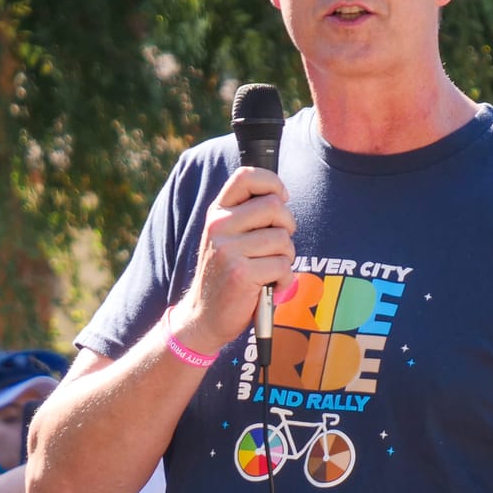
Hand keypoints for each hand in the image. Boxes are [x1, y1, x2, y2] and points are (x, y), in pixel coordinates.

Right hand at [174, 168, 295, 351]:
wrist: (204, 316)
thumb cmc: (227, 274)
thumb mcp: (228, 237)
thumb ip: (247, 215)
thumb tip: (281, 196)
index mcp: (218, 212)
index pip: (247, 176)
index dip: (272, 183)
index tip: (281, 200)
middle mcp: (219, 226)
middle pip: (274, 206)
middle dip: (287, 226)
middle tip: (279, 245)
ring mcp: (228, 250)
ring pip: (282, 239)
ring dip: (286, 257)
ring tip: (270, 270)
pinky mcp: (240, 274)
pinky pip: (283, 266)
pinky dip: (285, 280)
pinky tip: (270, 287)